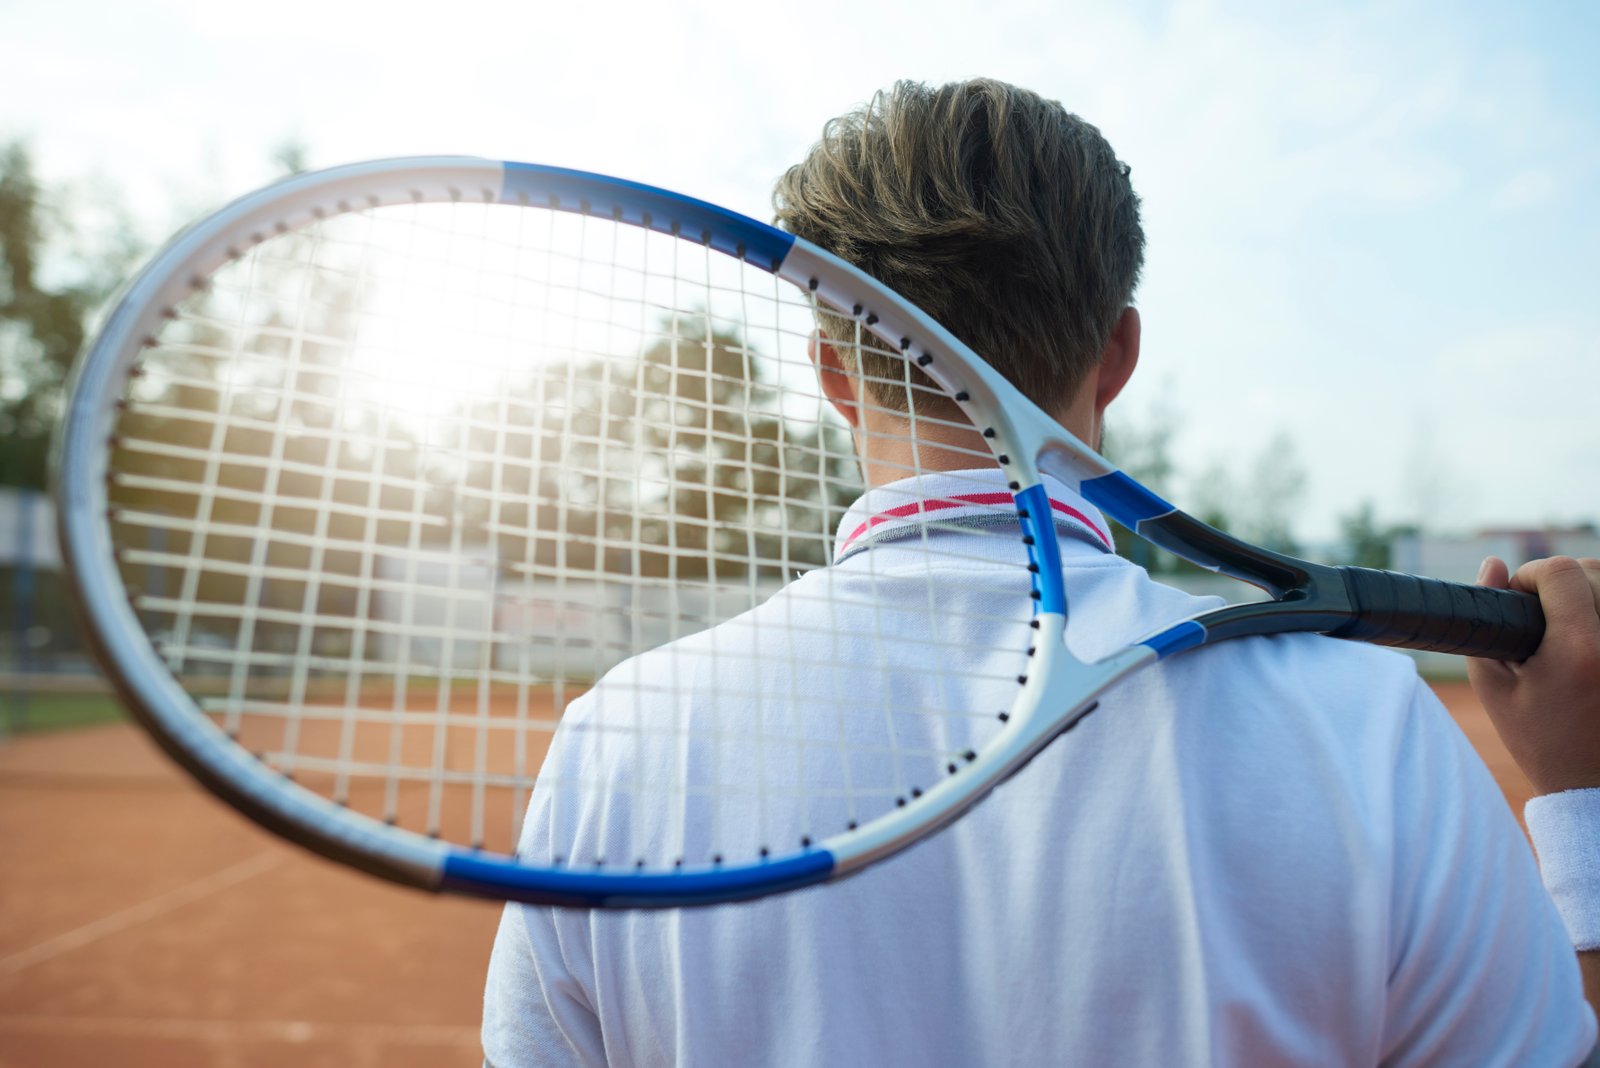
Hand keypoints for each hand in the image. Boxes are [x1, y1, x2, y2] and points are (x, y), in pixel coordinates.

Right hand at [1468, 556, 1599, 795]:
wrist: (1591, 784)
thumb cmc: (1539, 739)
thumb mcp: (1494, 685)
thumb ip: (1486, 622)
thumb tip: (1492, 564)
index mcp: (1579, 650)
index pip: (1561, 572)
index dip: (1530, 576)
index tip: (1516, 598)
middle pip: (1593, 571)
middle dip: (1559, 581)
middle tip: (1538, 612)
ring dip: (1587, 591)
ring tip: (1565, 620)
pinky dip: (1599, 611)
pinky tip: (1587, 630)